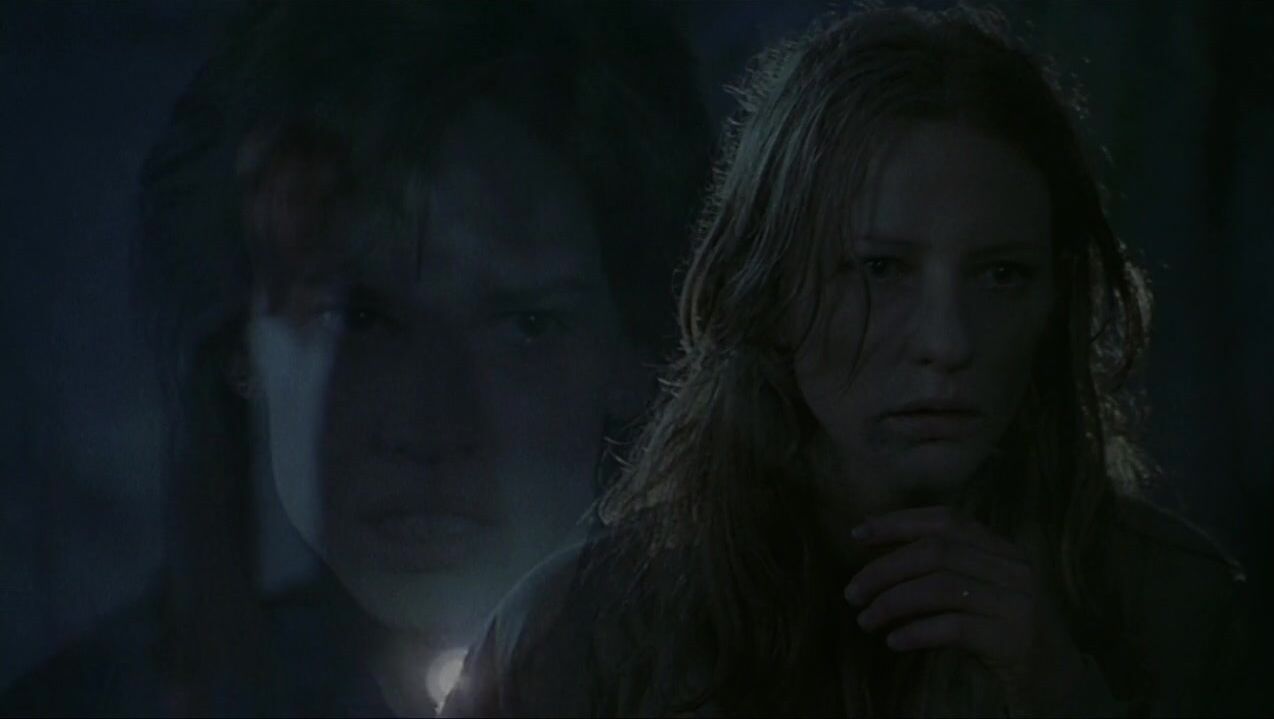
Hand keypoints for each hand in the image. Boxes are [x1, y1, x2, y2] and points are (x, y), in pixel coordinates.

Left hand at [842, 506, 1086, 714]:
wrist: (1059, 680)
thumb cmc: (1005, 631)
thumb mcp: (981, 590)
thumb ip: (945, 567)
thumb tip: (878, 549)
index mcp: (1003, 548)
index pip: (946, 520)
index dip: (898, 522)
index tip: (857, 533)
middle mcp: (1014, 567)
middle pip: (935, 553)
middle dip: (884, 569)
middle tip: (852, 592)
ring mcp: (1017, 602)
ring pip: (940, 587)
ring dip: (893, 602)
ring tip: (865, 620)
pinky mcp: (1014, 639)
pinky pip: (954, 627)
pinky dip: (917, 632)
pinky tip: (894, 642)